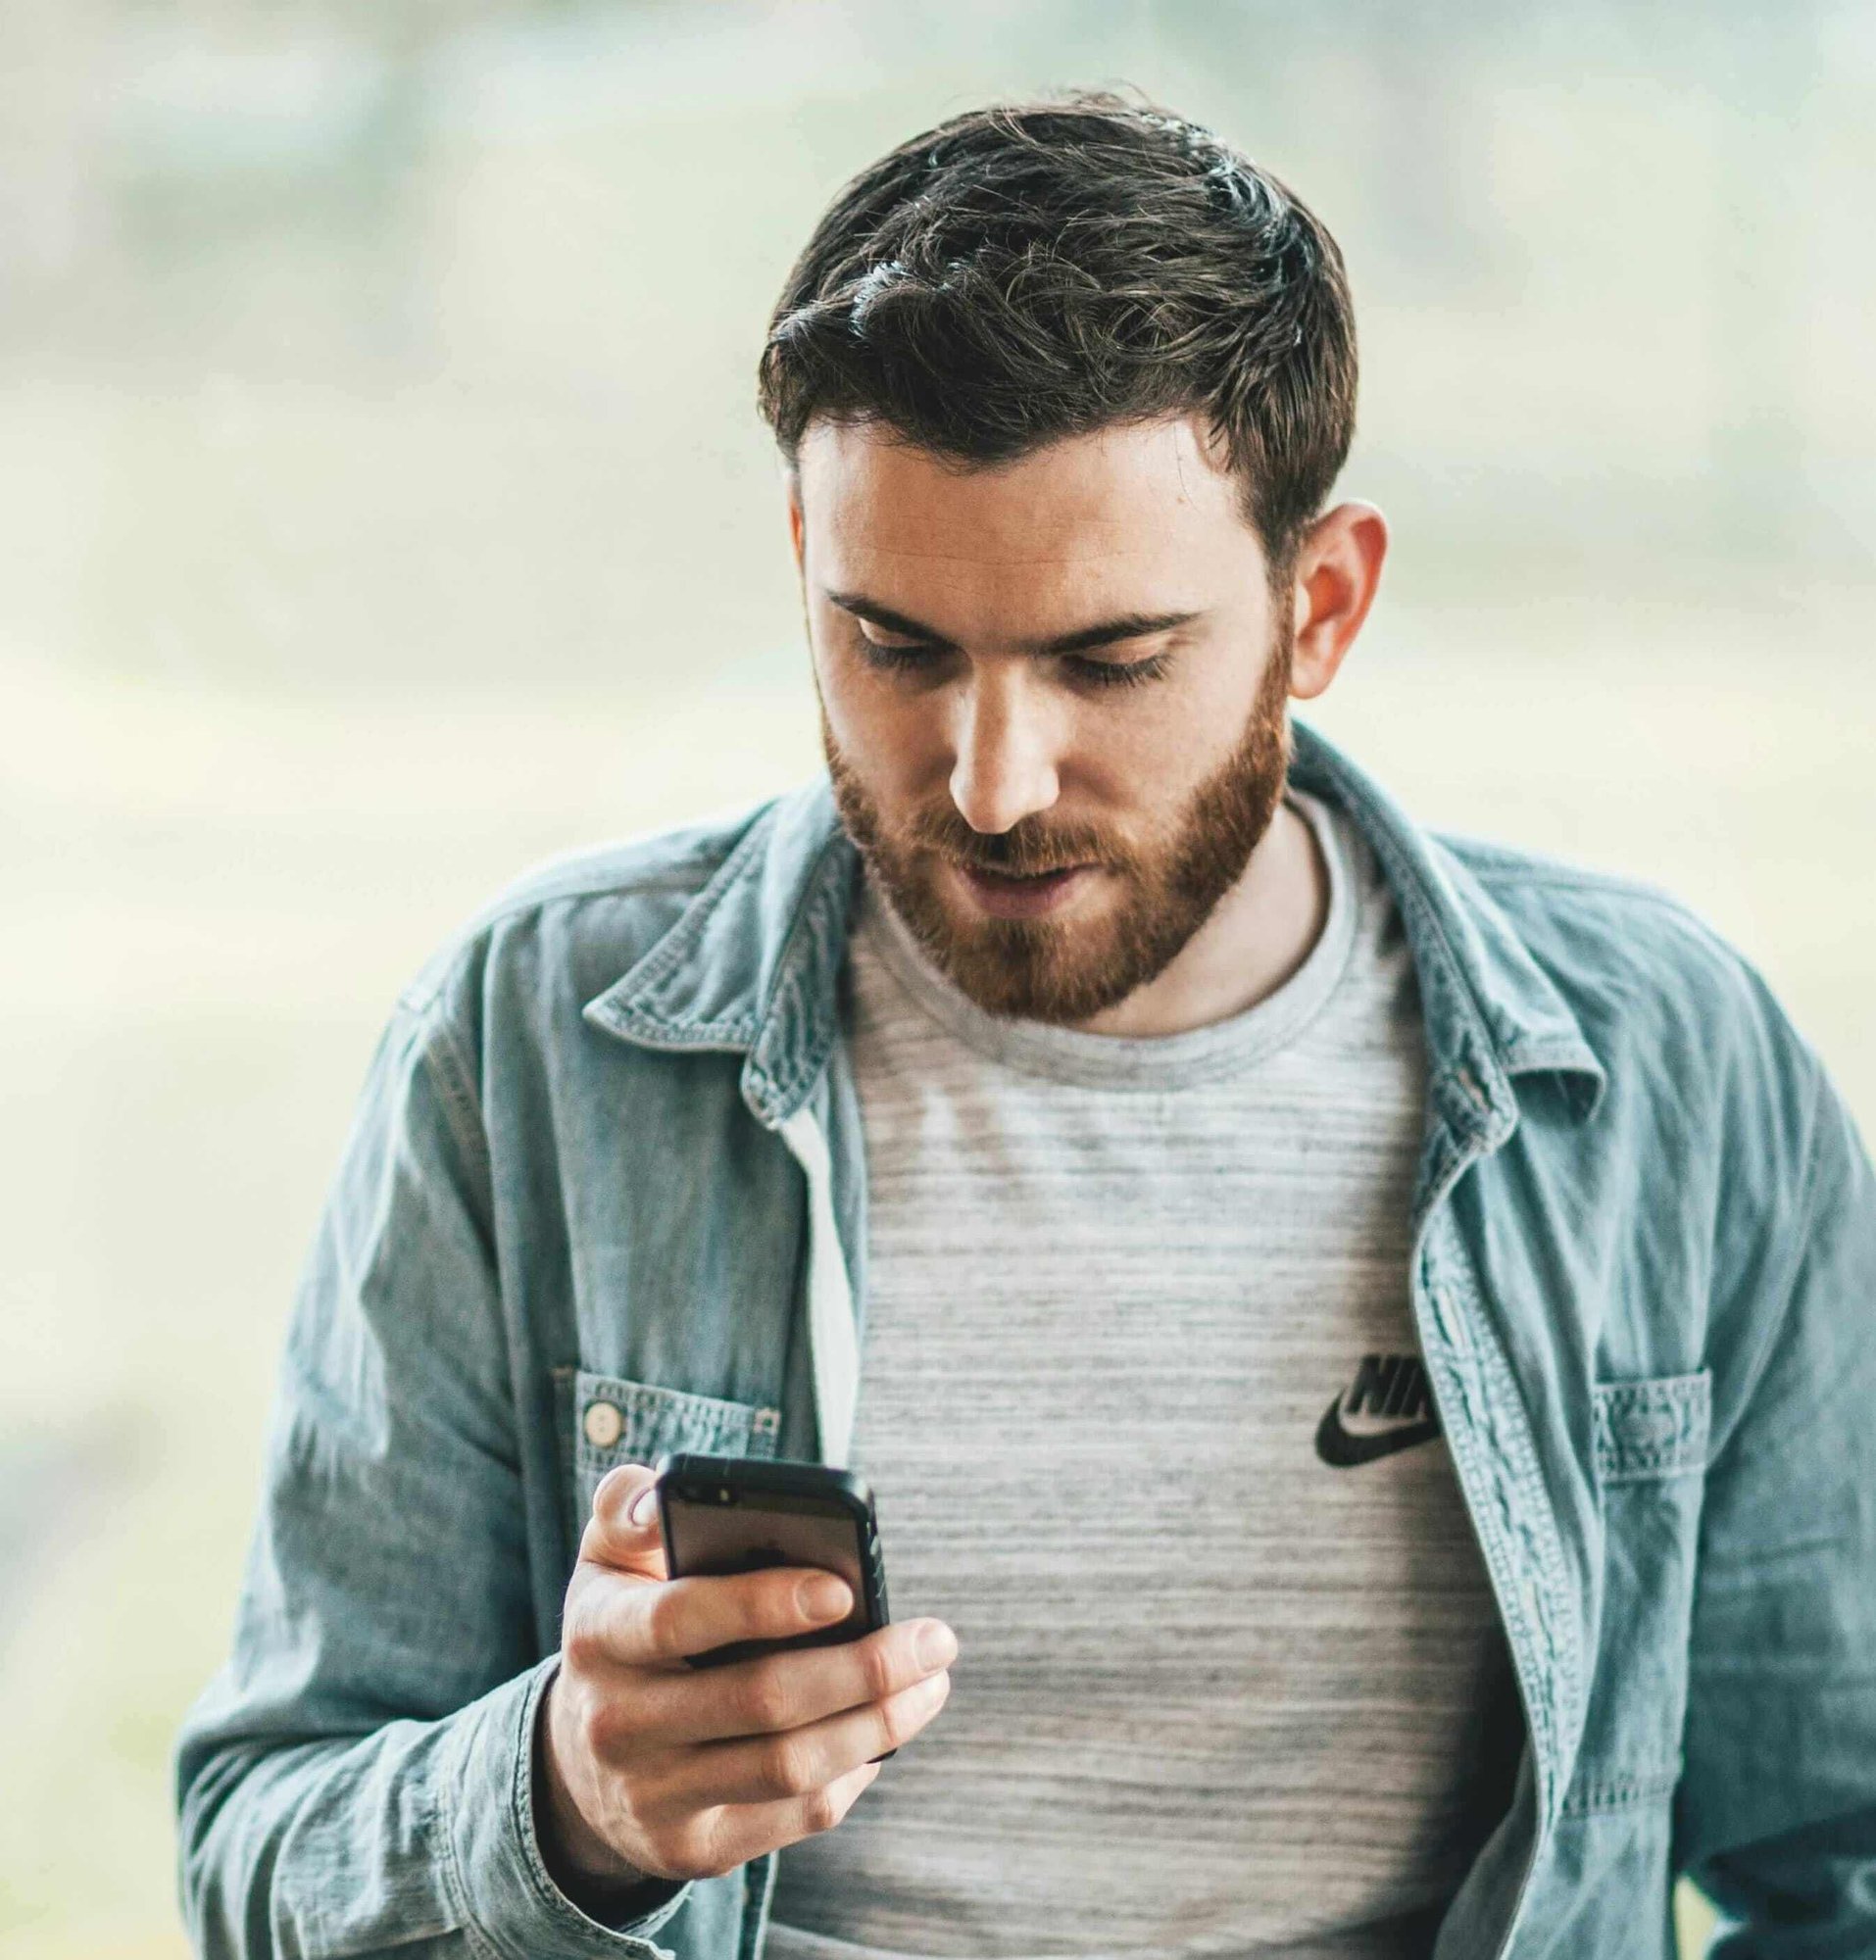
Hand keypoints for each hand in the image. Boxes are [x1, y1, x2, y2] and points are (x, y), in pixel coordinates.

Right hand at [536, 1461, 956, 1893]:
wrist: (577, 1762)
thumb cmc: (624, 1627)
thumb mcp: (608, 1561)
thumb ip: (629, 1507)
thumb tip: (662, 1493)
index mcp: (601, 1635)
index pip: (681, 1618)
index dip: (764, 1603)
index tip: (845, 1589)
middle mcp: (618, 1724)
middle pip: (760, 1701)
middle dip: (864, 1669)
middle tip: (936, 1639)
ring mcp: (653, 1797)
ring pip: (789, 1766)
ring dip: (878, 1724)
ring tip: (931, 1682)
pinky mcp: (691, 1850)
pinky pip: (793, 1815)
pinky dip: (854, 1771)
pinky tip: (885, 1734)